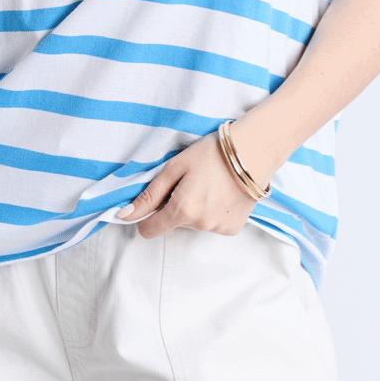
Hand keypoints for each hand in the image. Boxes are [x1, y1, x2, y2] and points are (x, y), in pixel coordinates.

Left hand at [115, 129, 260, 238]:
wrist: (255, 151)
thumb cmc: (213, 153)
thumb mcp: (175, 167)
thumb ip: (149, 195)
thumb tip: (125, 215)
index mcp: (182, 210)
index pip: (149, 229)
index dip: (147, 216)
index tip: (155, 200)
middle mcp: (200, 225)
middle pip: (173, 223)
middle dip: (175, 206)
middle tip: (190, 181)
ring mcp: (218, 228)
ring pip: (193, 223)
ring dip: (195, 208)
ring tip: (209, 184)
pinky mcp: (233, 229)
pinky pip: (212, 224)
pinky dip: (212, 212)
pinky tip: (222, 193)